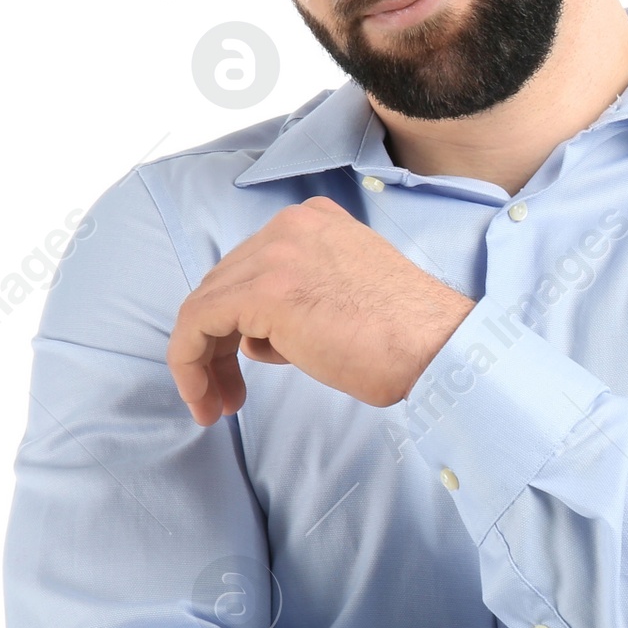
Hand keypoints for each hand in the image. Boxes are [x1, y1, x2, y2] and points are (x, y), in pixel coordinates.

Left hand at [167, 196, 474, 421]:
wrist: (437, 348)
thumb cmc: (406, 339)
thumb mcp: (343, 299)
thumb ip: (299, 300)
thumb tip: (256, 335)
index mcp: (314, 222)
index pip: (250, 268)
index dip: (235, 322)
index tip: (242, 366)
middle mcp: (289, 226)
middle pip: (223, 284)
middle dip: (215, 344)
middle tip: (227, 394)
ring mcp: (275, 254)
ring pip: (204, 306)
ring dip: (201, 361)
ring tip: (217, 405)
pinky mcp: (263, 291)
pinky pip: (197, 325)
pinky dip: (190, 363)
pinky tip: (205, 399)